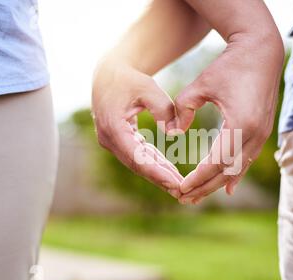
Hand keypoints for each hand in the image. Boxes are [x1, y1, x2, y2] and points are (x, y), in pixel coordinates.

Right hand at [92, 55, 182, 198]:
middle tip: (183, 193)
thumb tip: (176, 131)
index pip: (138, 157)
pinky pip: (139, 156)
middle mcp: (109, 139)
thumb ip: (163, 108)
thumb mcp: (148, 88)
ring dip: (159, 175)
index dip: (157, 173)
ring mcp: (113, 141)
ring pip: (139, 163)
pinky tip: (169, 172)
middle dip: (161, 180)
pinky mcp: (119, 140)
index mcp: (114, 128)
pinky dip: (154, 164)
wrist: (109, 74)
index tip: (176, 184)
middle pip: (138, 165)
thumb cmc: (129, 79)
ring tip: (179, 187)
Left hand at [175, 36, 283, 203]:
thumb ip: (183, 109)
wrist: (261, 52)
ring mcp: (262, 135)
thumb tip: (174, 133)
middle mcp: (256, 134)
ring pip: (238, 169)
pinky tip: (227, 189)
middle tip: (184, 199)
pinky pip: (247, 160)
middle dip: (205, 187)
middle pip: (228, 172)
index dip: (197, 177)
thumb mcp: (201, 84)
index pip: (216, 162)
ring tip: (198, 196)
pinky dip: (234, 175)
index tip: (180, 188)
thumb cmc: (229, 65)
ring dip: (217, 184)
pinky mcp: (263, 132)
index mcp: (241, 123)